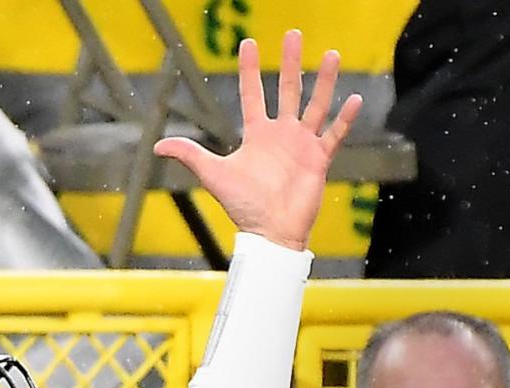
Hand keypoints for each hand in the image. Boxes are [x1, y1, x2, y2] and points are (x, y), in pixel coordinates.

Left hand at [154, 30, 361, 251]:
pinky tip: (353, 98)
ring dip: (324, 81)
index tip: (248, 43)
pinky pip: (335, 135)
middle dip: (290, 62)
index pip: (252, 94)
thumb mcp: (214, 175)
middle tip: (294, 33)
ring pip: (315, 105)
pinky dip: (345, 119)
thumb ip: (189, 156)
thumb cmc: (243, 207)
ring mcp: (302, 146)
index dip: (249, 70)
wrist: (270, 233)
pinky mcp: (319, 160)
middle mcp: (281, 135)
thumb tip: (157, 146)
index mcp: (257, 136)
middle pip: (287, 90)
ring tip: (333, 54)